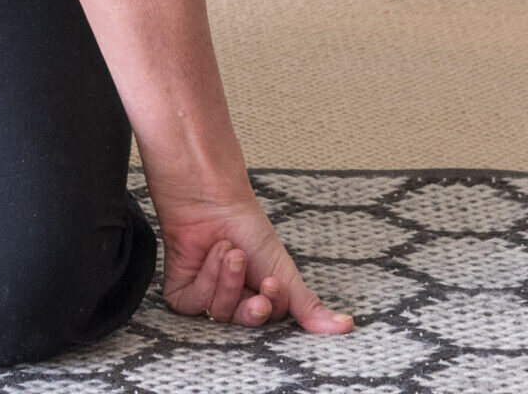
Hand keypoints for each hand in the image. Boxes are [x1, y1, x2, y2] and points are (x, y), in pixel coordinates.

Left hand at [156, 193, 352, 334]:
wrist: (214, 201)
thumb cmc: (248, 230)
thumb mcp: (284, 269)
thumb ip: (309, 305)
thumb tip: (347, 327)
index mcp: (259, 301)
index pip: (270, 321)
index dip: (270, 304)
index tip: (271, 280)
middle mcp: (233, 304)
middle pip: (244, 322)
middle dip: (249, 300)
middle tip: (257, 278)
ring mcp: (206, 301)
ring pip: (219, 313)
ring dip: (227, 278)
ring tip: (230, 250)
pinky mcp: (181, 295)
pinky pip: (194, 304)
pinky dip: (206, 277)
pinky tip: (212, 253)